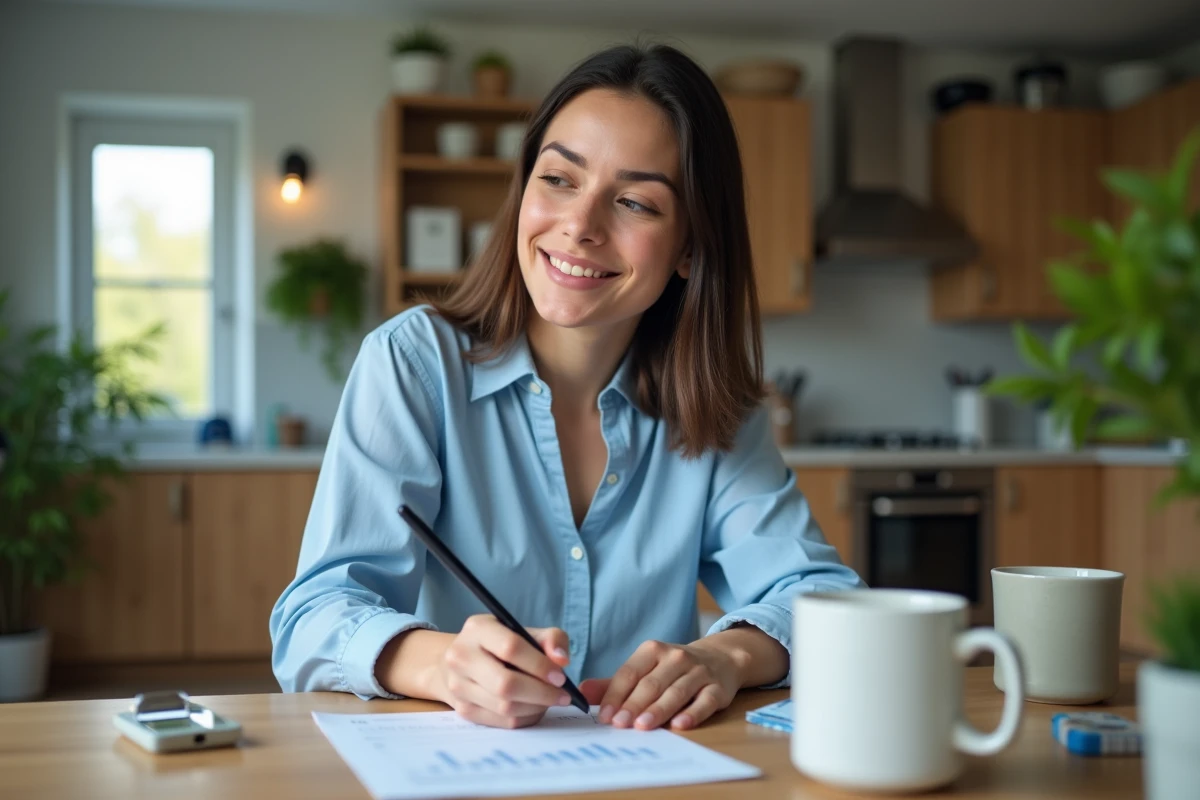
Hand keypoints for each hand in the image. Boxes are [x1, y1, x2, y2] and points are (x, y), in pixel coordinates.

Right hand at [438, 615, 573, 728]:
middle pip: (505, 684)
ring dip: (536, 707)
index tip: (560, 677)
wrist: (460, 661)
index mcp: (478, 629)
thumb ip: (550, 639)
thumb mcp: (524, 631)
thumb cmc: (500, 645)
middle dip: (540, 693)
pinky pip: (502, 721)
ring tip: (550, 700)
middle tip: (562, 696)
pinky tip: (534, 708)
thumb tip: (561, 660)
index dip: (539, 665)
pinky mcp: (463, 709)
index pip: (511, 648)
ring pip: (504, 707)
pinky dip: (525, 717)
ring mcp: (458, 686)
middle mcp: (461, 656)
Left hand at [581, 639, 741, 731]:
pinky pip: (704, 701)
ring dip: (658, 710)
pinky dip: (692, 713)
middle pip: (650, 684)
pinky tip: (679, 724)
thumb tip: (582, 691)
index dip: (615, 695)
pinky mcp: (717, 688)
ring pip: (675, 692)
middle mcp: (675, 657)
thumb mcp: (645, 669)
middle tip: (619, 724)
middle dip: (633, 705)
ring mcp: (698, 672)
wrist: (720, 659)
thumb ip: (615, 684)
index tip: (603, 716)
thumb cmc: (673, 669)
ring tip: (642, 726)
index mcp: (652, 651)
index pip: (629, 673)